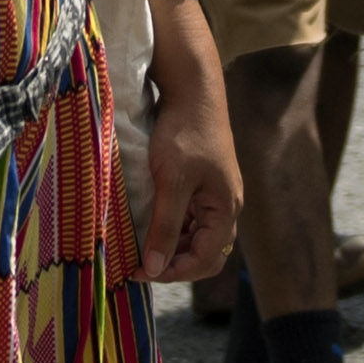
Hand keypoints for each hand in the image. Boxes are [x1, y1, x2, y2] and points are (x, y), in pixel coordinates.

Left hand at [139, 27, 240, 280]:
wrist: (192, 90)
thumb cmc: (185, 134)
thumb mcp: (172, 182)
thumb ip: (165, 226)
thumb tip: (154, 268)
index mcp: (225, 209)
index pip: (206, 260)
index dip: (173, 272)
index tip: (139, 271)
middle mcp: (224, 206)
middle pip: (204, 253)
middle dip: (173, 263)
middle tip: (138, 266)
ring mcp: (214, 195)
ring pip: (195, 236)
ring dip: (170, 247)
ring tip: (138, 249)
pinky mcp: (202, 184)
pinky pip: (189, 218)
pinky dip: (170, 228)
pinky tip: (146, 226)